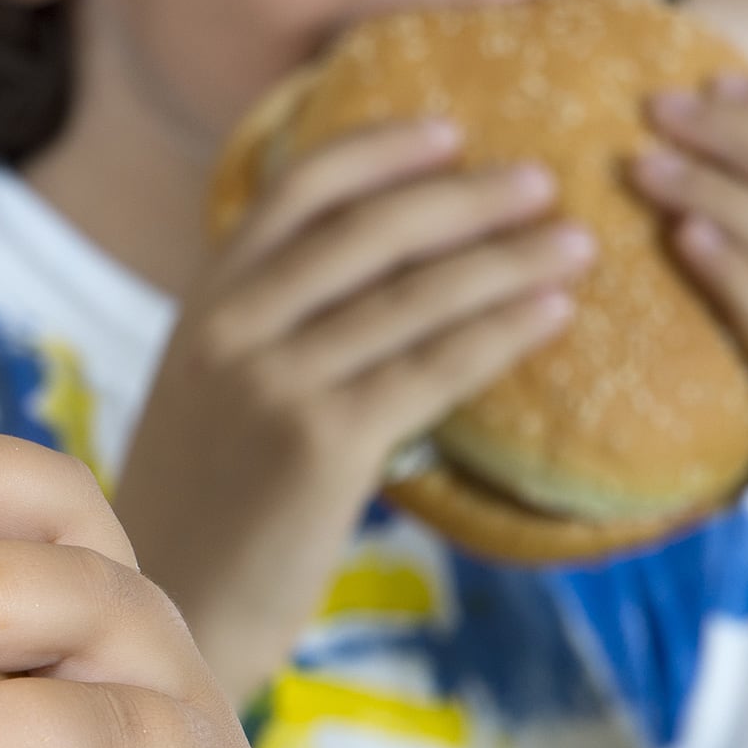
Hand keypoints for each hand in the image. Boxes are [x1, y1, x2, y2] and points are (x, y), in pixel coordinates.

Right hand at [116, 119, 587, 704]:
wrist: (172, 614)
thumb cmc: (203, 515)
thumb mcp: (206, 400)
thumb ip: (263, 334)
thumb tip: (376, 290)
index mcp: (203, 308)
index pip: (296, 191)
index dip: (379, 151)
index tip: (450, 132)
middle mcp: (231, 330)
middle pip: (369, 230)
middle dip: (466, 197)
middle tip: (544, 182)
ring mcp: (273, 383)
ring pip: (413, 297)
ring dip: (507, 260)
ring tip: (576, 243)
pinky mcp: (321, 445)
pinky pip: (432, 369)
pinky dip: (500, 334)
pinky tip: (552, 316)